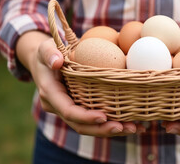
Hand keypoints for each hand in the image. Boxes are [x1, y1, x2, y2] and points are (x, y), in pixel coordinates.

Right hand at [16, 31, 143, 136]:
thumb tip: (57, 61)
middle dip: (103, 129)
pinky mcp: (78, 109)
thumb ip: (49, 53)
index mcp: (51, 94)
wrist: (44, 63)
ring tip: (135, 128)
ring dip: (111, 130)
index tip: (103, 117)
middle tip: (126, 127)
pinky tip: (132, 124)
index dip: (85, 117)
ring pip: (89, 127)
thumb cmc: (46, 53)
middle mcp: (58, 107)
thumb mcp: (45, 49)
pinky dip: (111, 123)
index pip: (68, 111)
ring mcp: (68, 110)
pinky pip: (93, 121)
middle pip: (80, 125)